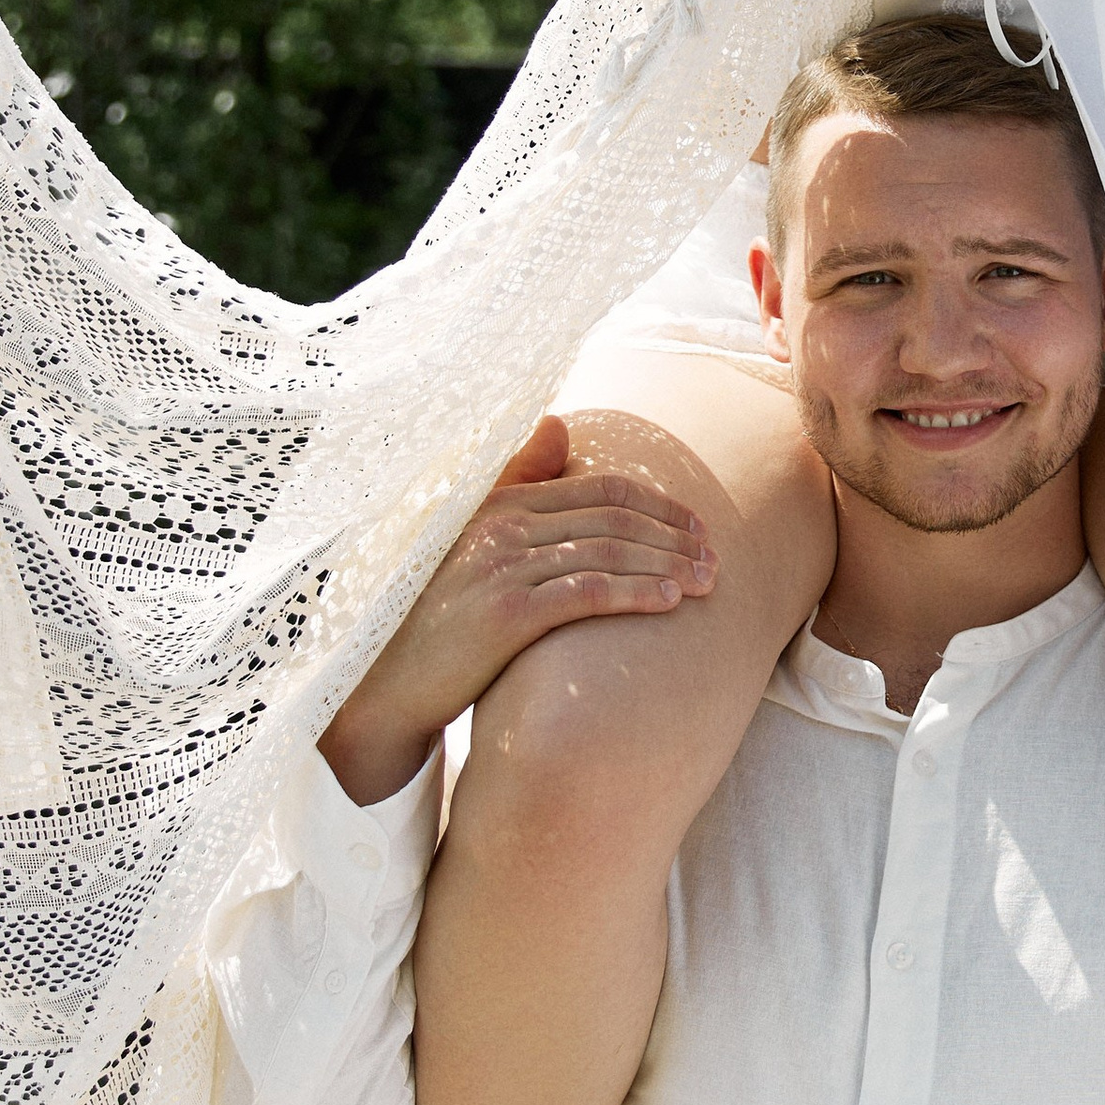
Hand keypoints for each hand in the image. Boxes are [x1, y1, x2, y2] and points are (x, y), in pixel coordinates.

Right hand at [319, 414, 713, 806]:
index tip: (697, 527)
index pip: (600, 488)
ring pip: (608, 552)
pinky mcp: (506, 614)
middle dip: (674, 535)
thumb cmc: (440, 617)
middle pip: (613, 517)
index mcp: (500, 503)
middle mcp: (502, 525)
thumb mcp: (474, 542)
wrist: (388, 683)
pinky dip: (636, 592)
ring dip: (667, 564)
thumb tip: (557, 421)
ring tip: (707, 582)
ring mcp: (502, 568)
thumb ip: (517, 481)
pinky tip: (670, 601)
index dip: (658, 505)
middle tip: (716, 557)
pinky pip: (587, 593)